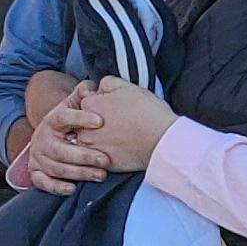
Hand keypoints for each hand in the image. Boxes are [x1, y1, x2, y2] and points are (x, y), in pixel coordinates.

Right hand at [17, 98, 113, 193]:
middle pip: (59, 150)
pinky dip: (56, 187)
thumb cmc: (71, 122)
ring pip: (55, 168)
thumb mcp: (75, 106)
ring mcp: (38, 157)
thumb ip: (83, 95)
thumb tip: (90, 88)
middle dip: (84, 156)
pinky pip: (42, 182)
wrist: (53, 136)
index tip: (100, 121)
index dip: (80, 118)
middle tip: (106, 160)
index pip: (62, 117)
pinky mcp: (36, 173)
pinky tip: (73, 188)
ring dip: (79, 173)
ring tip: (101, 175)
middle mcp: (42, 139)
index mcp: (52, 120)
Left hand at [64, 77, 179, 170]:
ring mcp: (92, 147)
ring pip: (90, 141)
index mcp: (88, 106)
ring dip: (101, 138)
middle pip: (85, 123)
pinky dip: (108, 153)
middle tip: (119, 122)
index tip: (116, 107)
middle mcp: (84, 128)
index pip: (87, 103)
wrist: (162, 139)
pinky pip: (100, 158)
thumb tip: (99, 88)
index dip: (102, 103)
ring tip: (121, 136)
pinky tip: (123, 148)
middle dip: (97, 122)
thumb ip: (107, 83)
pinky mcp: (102, 163)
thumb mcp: (127, 86)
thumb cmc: (147, 111)